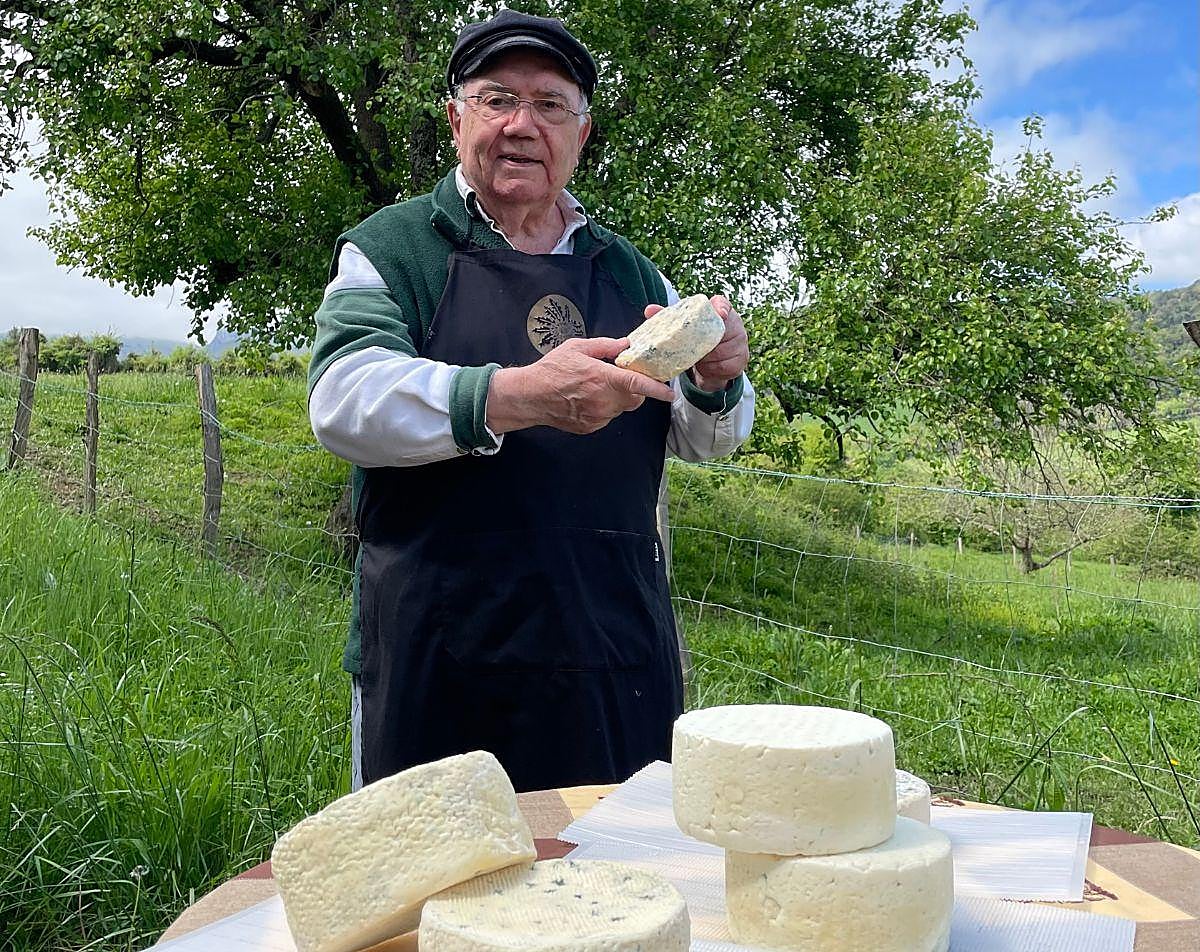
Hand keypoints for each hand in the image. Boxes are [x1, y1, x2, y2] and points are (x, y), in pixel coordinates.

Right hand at [487, 336, 676, 435]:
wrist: (530, 396)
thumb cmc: (552, 370)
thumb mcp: (577, 348)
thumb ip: (605, 346)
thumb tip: (625, 344)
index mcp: (602, 379)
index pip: (637, 384)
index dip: (657, 389)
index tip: (670, 392)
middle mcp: (603, 401)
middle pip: (634, 399)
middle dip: (635, 390)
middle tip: (622, 378)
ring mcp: (597, 416)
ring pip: (621, 409)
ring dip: (618, 399)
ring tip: (598, 387)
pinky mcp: (591, 427)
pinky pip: (608, 417)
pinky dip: (605, 408)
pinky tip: (588, 399)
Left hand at [642, 294, 747, 391]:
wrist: (712, 360)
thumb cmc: (698, 337)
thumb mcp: (684, 327)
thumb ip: (669, 317)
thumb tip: (649, 310)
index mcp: (720, 310)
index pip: (723, 304)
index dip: (721, 308)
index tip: (719, 314)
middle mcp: (735, 324)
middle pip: (720, 332)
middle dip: (704, 343)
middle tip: (692, 349)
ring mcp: (741, 342)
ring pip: (721, 352)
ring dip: (706, 358)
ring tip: (698, 358)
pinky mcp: (742, 360)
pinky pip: (725, 366)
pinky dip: (712, 369)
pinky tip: (707, 366)